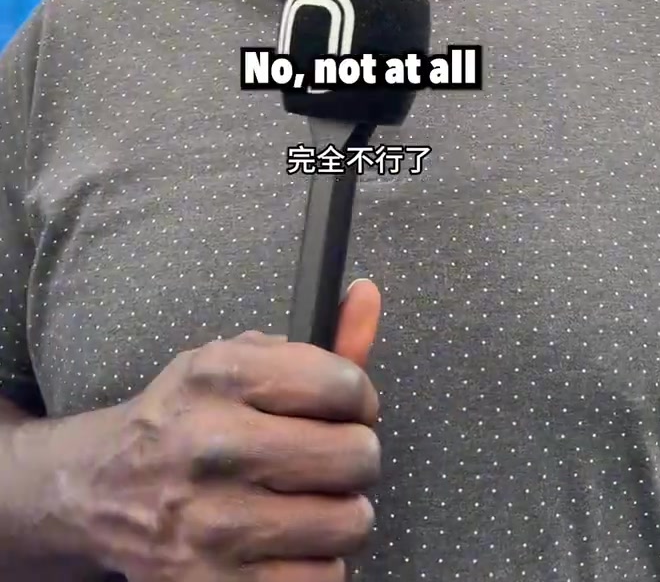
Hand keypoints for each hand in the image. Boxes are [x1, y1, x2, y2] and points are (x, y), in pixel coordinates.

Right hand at [59, 280, 381, 581]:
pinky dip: (317, 562)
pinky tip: (287, 541)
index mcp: (220, 377)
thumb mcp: (236, 362)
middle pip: (356, 456)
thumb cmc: (184, 419)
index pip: (343, 386)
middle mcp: (216, 446)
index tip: (347, 410)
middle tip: (329, 458)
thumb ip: (315, 340)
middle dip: (355, 455)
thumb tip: (369, 295)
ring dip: (340, 512)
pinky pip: (324, 578)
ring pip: (349, 522)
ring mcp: (215, 523)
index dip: (359, 399)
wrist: (101, 490)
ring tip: (307, 499)